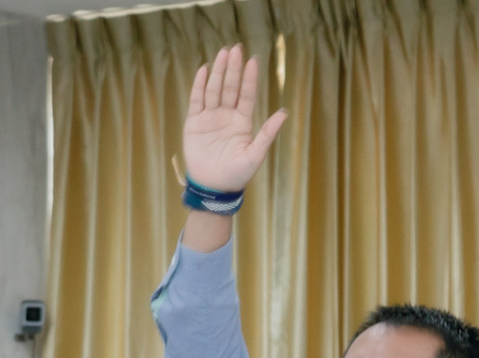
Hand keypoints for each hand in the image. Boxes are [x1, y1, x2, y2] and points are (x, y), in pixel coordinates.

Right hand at [183, 44, 286, 193]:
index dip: (249, 79)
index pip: (246, 95)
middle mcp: (227, 116)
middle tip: (236, 49)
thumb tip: (284, 113)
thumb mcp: (255, 155)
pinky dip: (199, 85)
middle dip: (234, 69)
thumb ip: (268, 134)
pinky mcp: (194, 123)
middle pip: (230, 87)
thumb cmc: (236, 175)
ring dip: (219, 72)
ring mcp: (210, 118)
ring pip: (214, 89)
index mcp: (242, 123)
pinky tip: (204, 70)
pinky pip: (197, 100)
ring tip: (223, 54)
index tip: (253, 61)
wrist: (213, 188)